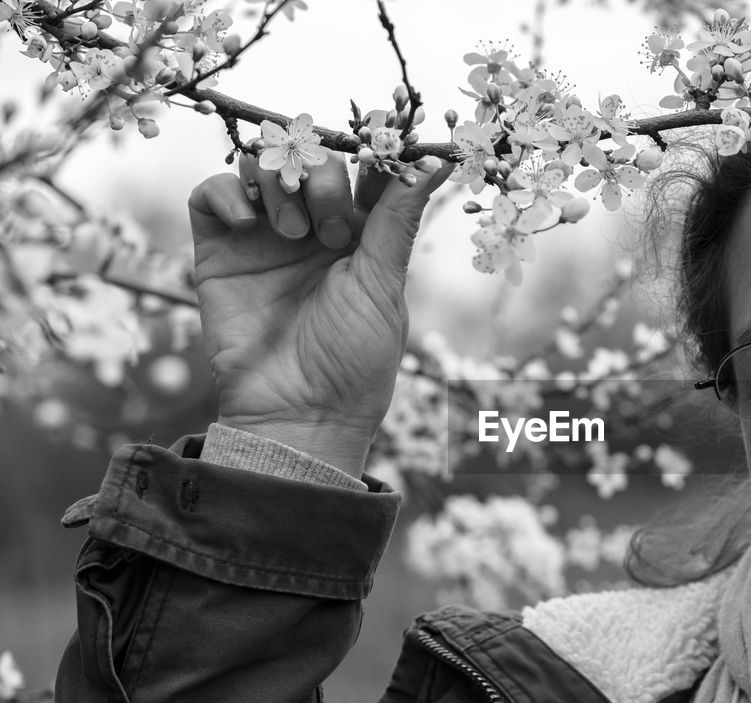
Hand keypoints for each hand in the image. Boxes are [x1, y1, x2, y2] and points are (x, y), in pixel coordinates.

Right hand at [188, 151, 452, 475]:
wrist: (300, 414)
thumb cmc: (354, 359)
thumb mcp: (384, 283)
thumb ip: (399, 216)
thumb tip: (441, 160)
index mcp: (361, 238)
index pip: (362, 172)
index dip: (368, 154)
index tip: (380, 143)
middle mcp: (312, 231)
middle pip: (310, 160)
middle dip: (322, 178)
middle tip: (332, 228)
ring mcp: (263, 239)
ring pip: (263, 166)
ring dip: (280, 184)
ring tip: (290, 232)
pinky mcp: (219, 253)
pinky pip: (212, 195)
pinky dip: (229, 192)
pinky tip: (248, 222)